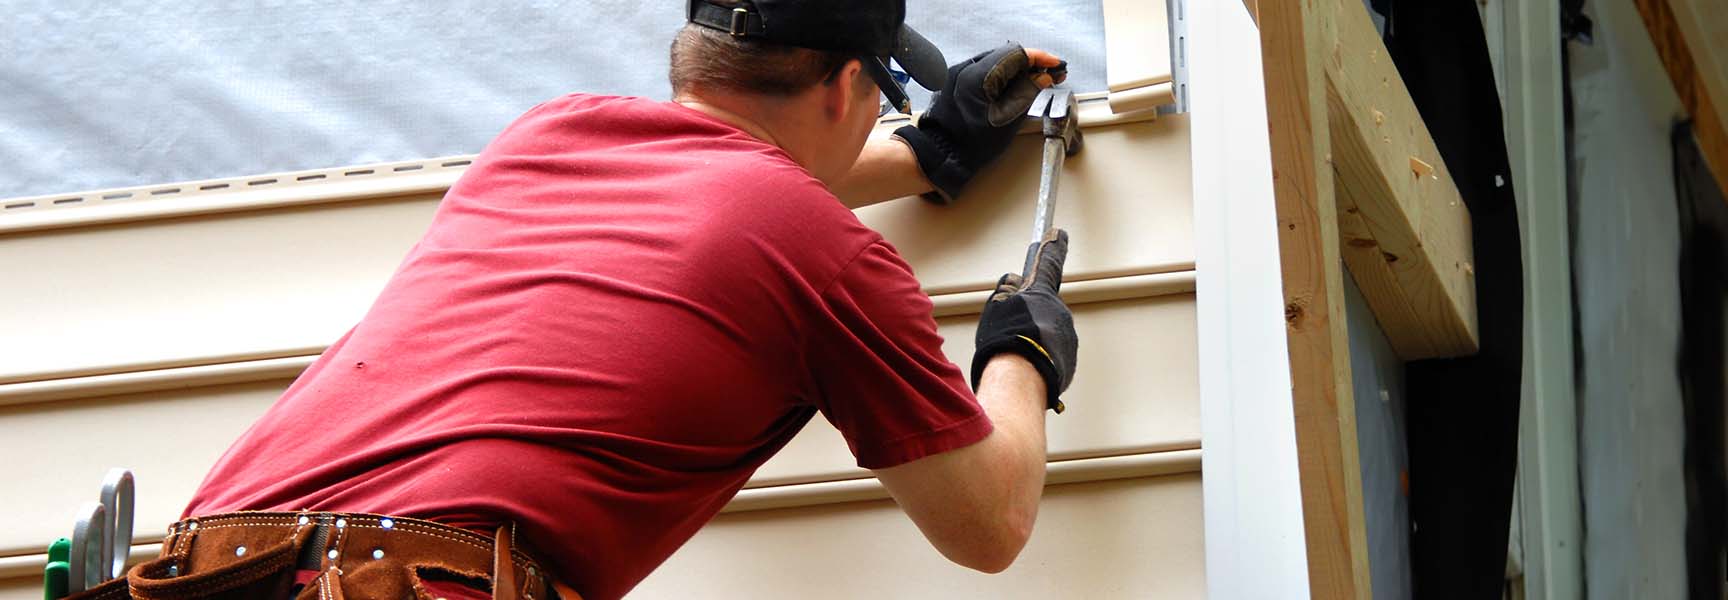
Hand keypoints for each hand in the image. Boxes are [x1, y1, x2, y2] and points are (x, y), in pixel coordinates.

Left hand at [894, 45, 1066, 203]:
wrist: (941, 154)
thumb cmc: (971, 144)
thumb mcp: (1007, 120)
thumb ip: (1027, 93)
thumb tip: (1043, 77)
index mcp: (977, 76)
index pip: (1015, 54)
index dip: (1040, 58)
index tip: (1055, 64)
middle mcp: (965, 68)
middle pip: (1006, 55)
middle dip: (1030, 63)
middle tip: (1050, 74)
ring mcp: (958, 72)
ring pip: (996, 61)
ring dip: (1017, 69)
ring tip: (1035, 82)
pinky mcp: (956, 80)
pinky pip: (985, 70)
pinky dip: (1002, 75)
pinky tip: (1014, 86)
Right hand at [970, 229, 1076, 412]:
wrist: (1021, 379)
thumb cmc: (1006, 342)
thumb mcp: (997, 306)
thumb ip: (1007, 290)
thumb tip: (1013, 283)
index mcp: (1042, 294)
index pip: (1048, 264)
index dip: (1053, 248)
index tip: (1058, 235)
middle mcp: (1060, 312)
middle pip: (1044, 307)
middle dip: (1030, 315)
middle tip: (1012, 328)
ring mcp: (1067, 338)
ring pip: (1048, 332)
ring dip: (1034, 339)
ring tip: (1015, 351)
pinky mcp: (1068, 360)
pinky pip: (1052, 352)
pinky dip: (1039, 356)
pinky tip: (1025, 365)